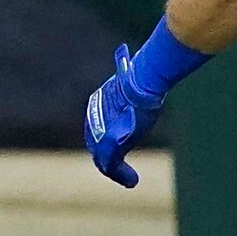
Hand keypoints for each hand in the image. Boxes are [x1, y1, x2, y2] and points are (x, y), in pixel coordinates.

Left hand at [84, 45, 162, 189]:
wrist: (140, 87)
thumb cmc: (142, 79)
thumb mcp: (134, 75)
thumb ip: (130, 73)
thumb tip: (132, 54)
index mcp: (98, 102)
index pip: (99, 124)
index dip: (107, 138)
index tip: (120, 145)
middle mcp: (94, 119)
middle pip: (98, 143)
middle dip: (109, 158)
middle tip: (122, 169)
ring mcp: (100, 134)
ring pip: (104, 158)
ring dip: (116, 171)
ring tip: (130, 179)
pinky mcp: (109, 147)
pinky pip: (111, 166)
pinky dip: (121, 175)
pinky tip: (132, 181)